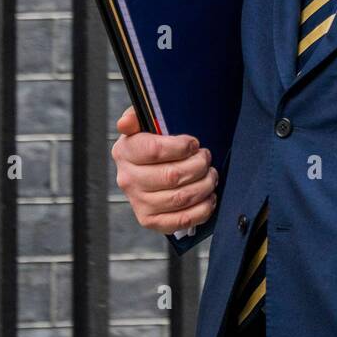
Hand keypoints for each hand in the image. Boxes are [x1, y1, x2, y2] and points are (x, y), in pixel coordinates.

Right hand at [112, 104, 219, 234]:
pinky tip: (208, 196)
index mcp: (125, 152)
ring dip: (204, 185)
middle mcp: (128, 179)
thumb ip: (138, 115)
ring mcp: (139, 203)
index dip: (181, 147)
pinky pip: (181, 220)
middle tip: (206, 158)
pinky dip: (202, 209)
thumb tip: (125, 123)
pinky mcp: (151, 221)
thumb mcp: (145, 122)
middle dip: (198, 166)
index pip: (154, 150)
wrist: (149, 168)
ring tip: (210, 174)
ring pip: (180, 198)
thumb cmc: (153, 142)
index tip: (194, 143)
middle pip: (171, 176)